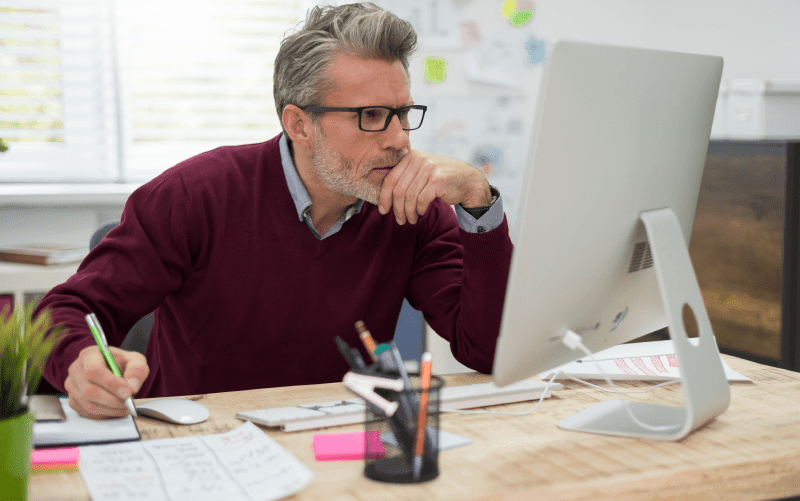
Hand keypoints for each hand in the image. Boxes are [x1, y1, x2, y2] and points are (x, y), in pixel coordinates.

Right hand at [65, 345, 148, 418]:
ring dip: (110, 409)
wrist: (112, 370)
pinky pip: (87, 412)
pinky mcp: (73, 400)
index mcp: (89, 355)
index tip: (128, 392)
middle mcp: (76, 370)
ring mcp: (72, 386)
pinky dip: (104, 414)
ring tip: (126, 407)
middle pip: (89, 390)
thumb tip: (132, 387)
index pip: (94, 371)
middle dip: (113, 400)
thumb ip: (137, 370)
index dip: (111, 384)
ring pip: (88, 404)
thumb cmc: (121, 363)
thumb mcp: (135, 360)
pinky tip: (116, 409)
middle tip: (129, 402)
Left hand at [377, 150, 491, 224]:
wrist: (468, 181)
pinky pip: (421, 200)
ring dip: (408, 212)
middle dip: (397, 209)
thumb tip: (384, 195)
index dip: (384, 197)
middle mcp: (419, 160)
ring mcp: (429, 169)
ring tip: (411, 220)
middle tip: (399, 220)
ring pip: (409, 197)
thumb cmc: (441, 179)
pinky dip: (419, 210)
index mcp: (411, 156)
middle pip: (398, 190)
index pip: (390, 179)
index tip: (383, 210)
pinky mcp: (438, 180)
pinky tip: (421, 213)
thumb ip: (405, 177)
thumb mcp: (421, 172)